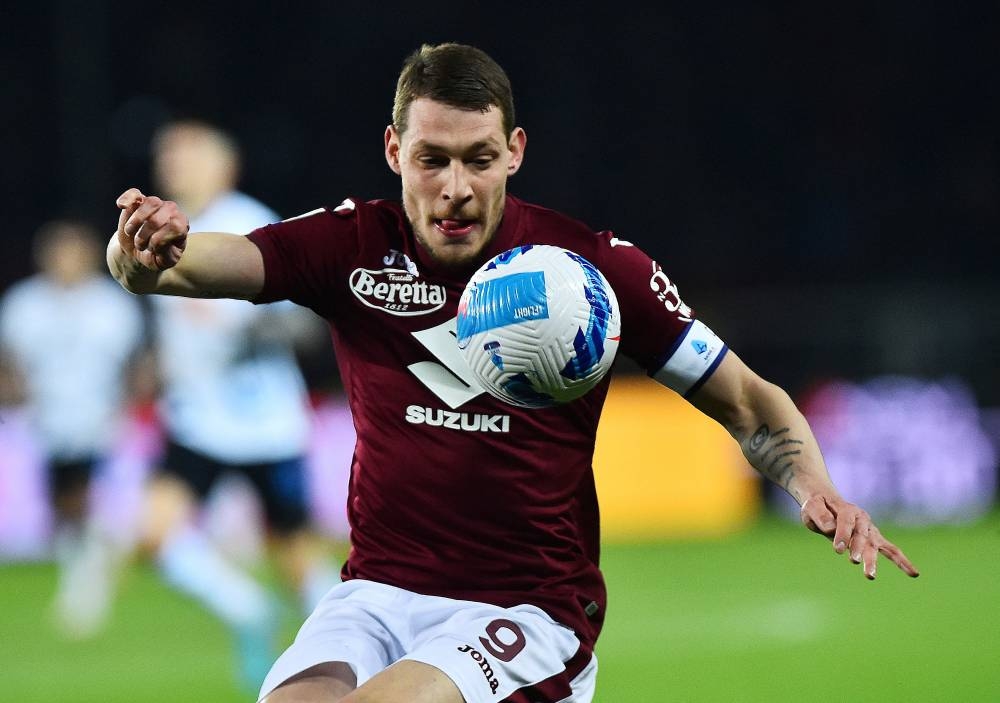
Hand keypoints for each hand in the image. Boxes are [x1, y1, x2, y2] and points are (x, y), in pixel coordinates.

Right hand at [115, 188, 188, 269]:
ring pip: (150, 203)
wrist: (139, 250)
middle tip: (140, 246)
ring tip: (131, 232)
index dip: (159, 241)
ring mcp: (156, 203)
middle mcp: (172, 211)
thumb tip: (159, 242)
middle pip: (157, 219)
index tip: (153, 249)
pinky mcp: (139, 200)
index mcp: (182, 226)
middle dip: (144, 236)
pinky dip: (127, 198)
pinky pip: (134, 193)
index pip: (175, 227)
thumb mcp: (165, 262)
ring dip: (135, 222)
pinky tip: (121, 206)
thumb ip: (168, 255)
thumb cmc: (156, 256)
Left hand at [800, 495, 919, 579]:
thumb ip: (820, 515)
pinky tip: (914, 573)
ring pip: (874, 545)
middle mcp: (861, 519)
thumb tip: (830, 528)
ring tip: (869, 576)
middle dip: (858, 548)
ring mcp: (870, 529)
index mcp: (846, 508)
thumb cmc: (817, 506)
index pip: (846, 522)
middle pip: (862, 535)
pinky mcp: (874, 539)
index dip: (843, 535)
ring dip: (873, 560)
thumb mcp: (812, 506)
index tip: (837, 550)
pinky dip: (902, 561)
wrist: (826, 503)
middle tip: (854, 560)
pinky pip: (891, 550)